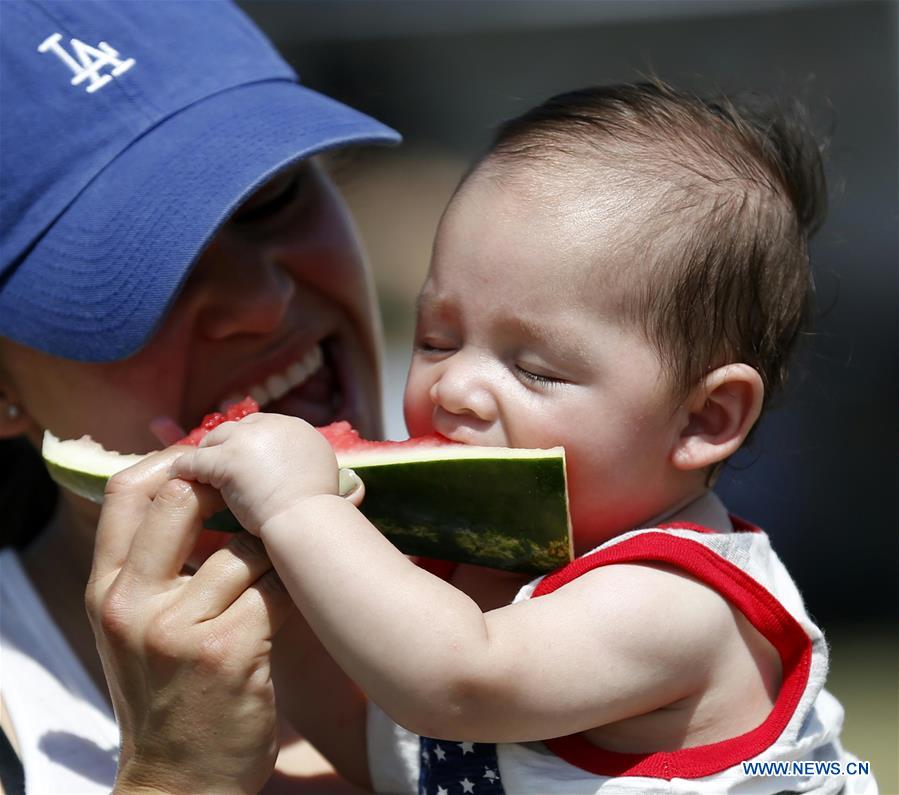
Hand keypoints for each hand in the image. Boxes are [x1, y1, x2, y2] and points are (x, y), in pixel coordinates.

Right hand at [85, 447, 294, 794]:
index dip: (174, 461)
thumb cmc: (168, 692)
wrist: (180, 780)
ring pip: (245, 549)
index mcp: (107, 589)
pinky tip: (298, 604)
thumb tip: (198, 488)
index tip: (213, 462)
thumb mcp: (138, 626)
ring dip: (274, 557)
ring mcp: (177, 628)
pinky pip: (276, 591)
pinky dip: (294, 591)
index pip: (127, 492)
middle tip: (263, 501)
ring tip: (285, 570)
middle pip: (183, 501)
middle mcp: (132, 603)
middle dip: (231, 494)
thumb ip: (156, 563)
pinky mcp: (227, 652)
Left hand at [170, 413, 338, 534]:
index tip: (237, 461)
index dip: (246, 445)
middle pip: (234, 428)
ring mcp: (248, 439)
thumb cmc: (323, 516)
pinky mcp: (227, 458)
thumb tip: (356, 489)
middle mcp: (274, 426)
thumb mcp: (329, 487)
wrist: (311, 522)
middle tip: (206, 467)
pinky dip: (184, 471)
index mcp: (299, 431)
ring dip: (201, 457)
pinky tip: (176, 481)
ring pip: (212, 442)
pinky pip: (196, 462)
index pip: (262, 428)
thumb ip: (323, 478)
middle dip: (220, 447)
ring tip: (187, 475)